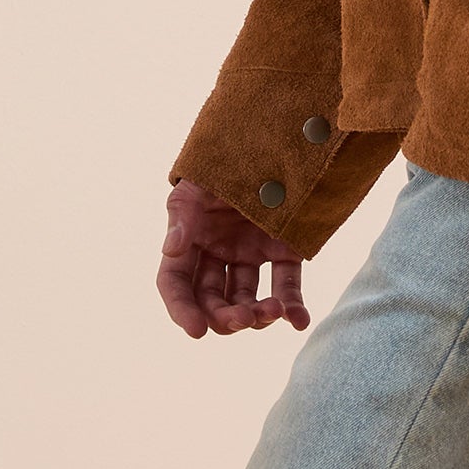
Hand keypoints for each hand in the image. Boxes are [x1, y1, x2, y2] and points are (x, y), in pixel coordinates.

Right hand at [157, 178, 309, 338]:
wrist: (269, 137)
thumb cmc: (221, 162)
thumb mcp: (196, 184)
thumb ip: (182, 215)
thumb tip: (169, 249)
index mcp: (189, 242)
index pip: (176, 285)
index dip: (182, 310)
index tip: (196, 331)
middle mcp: (217, 255)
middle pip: (213, 301)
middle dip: (226, 317)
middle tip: (245, 318)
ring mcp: (251, 255)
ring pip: (249, 301)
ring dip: (259, 315)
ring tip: (274, 311)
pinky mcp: (283, 251)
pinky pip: (287, 286)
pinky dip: (293, 307)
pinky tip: (298, 320)